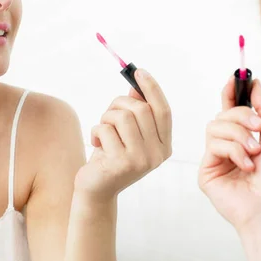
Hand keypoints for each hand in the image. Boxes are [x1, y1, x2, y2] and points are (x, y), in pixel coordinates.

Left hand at [74, 69, 171, 203]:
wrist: (96, 189)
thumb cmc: (111, 156)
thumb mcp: (126, 133)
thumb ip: (135, 111)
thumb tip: (136, 86)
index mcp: (164, 145)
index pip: (163, 110)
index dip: (152, 89)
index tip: (139, 71)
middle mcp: (157, 154)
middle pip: (141, 109)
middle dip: (118, 104)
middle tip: (108, 114)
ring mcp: (141, 160)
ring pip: (122, 117)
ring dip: (105, 118)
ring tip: (102, 131)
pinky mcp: (122, 164)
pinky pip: (106, 129)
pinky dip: (96, 131)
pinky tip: (96, 144)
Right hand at [198, 77, 260, 232]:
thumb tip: (256, 82)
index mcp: (243, 137)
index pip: (231, 109)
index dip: (231, 92)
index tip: (236, 77)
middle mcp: (227, 146)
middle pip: (222, 114)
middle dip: (241, 116)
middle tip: (259, 127)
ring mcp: (215, 158)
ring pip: (215, 126)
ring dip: (239, 136)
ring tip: (254, 153)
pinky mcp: (206, 170)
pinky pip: (213, 145)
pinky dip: (233, 151)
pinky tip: (246, 166)